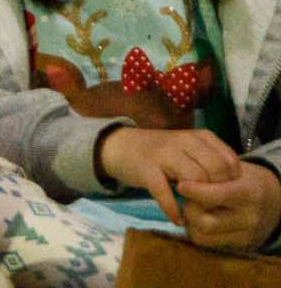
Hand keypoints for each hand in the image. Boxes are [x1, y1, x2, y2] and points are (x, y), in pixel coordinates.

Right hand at [101, 125, 243, 225]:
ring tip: (194, 213)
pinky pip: (164, 192)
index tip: (222, 196)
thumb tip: (236, 187)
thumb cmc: (162, 153)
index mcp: (199, 137)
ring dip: (197, 203)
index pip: (229, 162)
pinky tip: (176, 218)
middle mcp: (183, 141)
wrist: (121, 146)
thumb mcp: (191, 150)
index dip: (231, 184)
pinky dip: (172, 210)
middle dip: (216, 194)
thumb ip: (213, 162)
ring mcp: (163, 154)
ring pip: (194, 181)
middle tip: (209, 207)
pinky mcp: (145, 168)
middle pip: (215, 172)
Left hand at [179, 160, 280, 250]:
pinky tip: (197, 215)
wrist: (268, 199)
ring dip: (189, 220)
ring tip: (189, 205)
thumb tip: (179, 182)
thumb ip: (210, 172)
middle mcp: (249, 218)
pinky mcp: (239, 245)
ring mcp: (246, 235)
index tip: (180, 185)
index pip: (216, 197)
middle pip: (205, 222)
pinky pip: (206, 241)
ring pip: (202, 235)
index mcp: (250, 193)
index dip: (194, 192)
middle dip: (188, 208)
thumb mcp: (231, 168)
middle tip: (183, 197)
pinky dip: (195, 229)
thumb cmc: (241, 178)